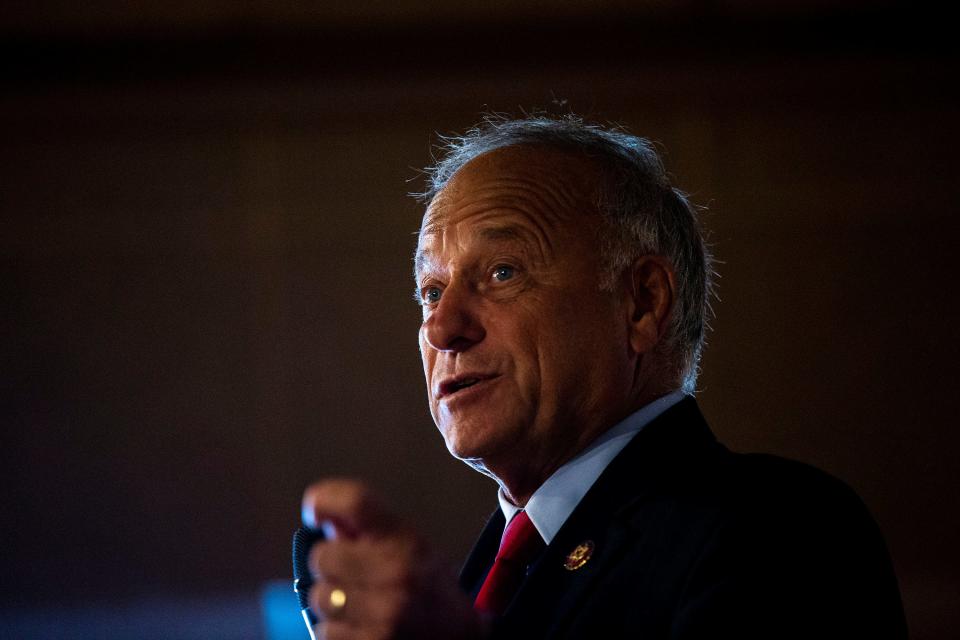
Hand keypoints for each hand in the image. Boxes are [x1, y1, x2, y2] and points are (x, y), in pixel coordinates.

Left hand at [301, 479, 482, 639]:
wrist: (458, 637)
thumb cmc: (426, 586)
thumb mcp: (408, 543)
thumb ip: (365, 525)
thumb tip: (321, 510)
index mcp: (405, 540)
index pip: (355, 502)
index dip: (324, 500)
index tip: (315, 511)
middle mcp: (397, 573)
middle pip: (322, 557)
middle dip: (332, 567)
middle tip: (354, 575)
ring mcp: (385, 613)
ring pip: (320, 598)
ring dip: (333, 604)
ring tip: (360, 605)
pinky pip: (325, 634)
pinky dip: (337, 633)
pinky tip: (361, 628)